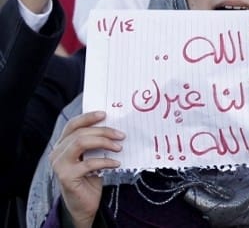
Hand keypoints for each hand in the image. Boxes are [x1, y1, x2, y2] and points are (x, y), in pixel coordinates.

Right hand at [50, 111, 123, 227]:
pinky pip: (88, 163)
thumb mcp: (92, 156)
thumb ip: (96, 143)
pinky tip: (116, 163)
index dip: (88, 117)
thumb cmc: (90, 177)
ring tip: (119, 147)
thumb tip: (115, 128)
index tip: (105, 114)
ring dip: (103, 142)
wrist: (84, 204)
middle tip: (121, 135)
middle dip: (103, 131)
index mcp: (63, 145)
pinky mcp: (66, 176)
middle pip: (80, 133)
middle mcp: (57, 153)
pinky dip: (105, 161)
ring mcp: (59, 165)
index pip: (72, 125)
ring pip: (81, 142)